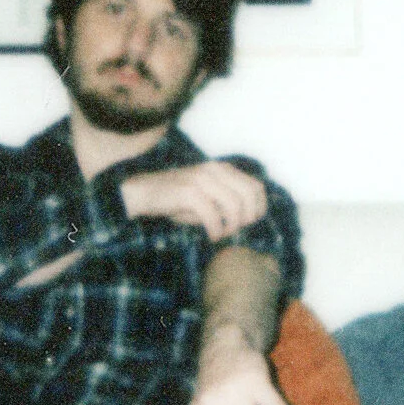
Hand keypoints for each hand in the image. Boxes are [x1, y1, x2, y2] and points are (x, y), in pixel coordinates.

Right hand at [120, 162, 266, 242]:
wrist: (144, 192)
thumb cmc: (177, 198)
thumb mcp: (206, 195)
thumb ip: (226, 200)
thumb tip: (250, 216)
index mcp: (221, 169)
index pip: (256, 186)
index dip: (259, 208)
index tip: (250, 223)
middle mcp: (214, 170)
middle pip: (249, 195)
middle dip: (248, 217)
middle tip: (236, 230)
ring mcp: (201, 180)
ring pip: (234, 205)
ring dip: (232, 226)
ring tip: (222, 233)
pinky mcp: (189, 192)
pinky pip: (213, 215)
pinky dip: (216, 230)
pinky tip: (212, 236)